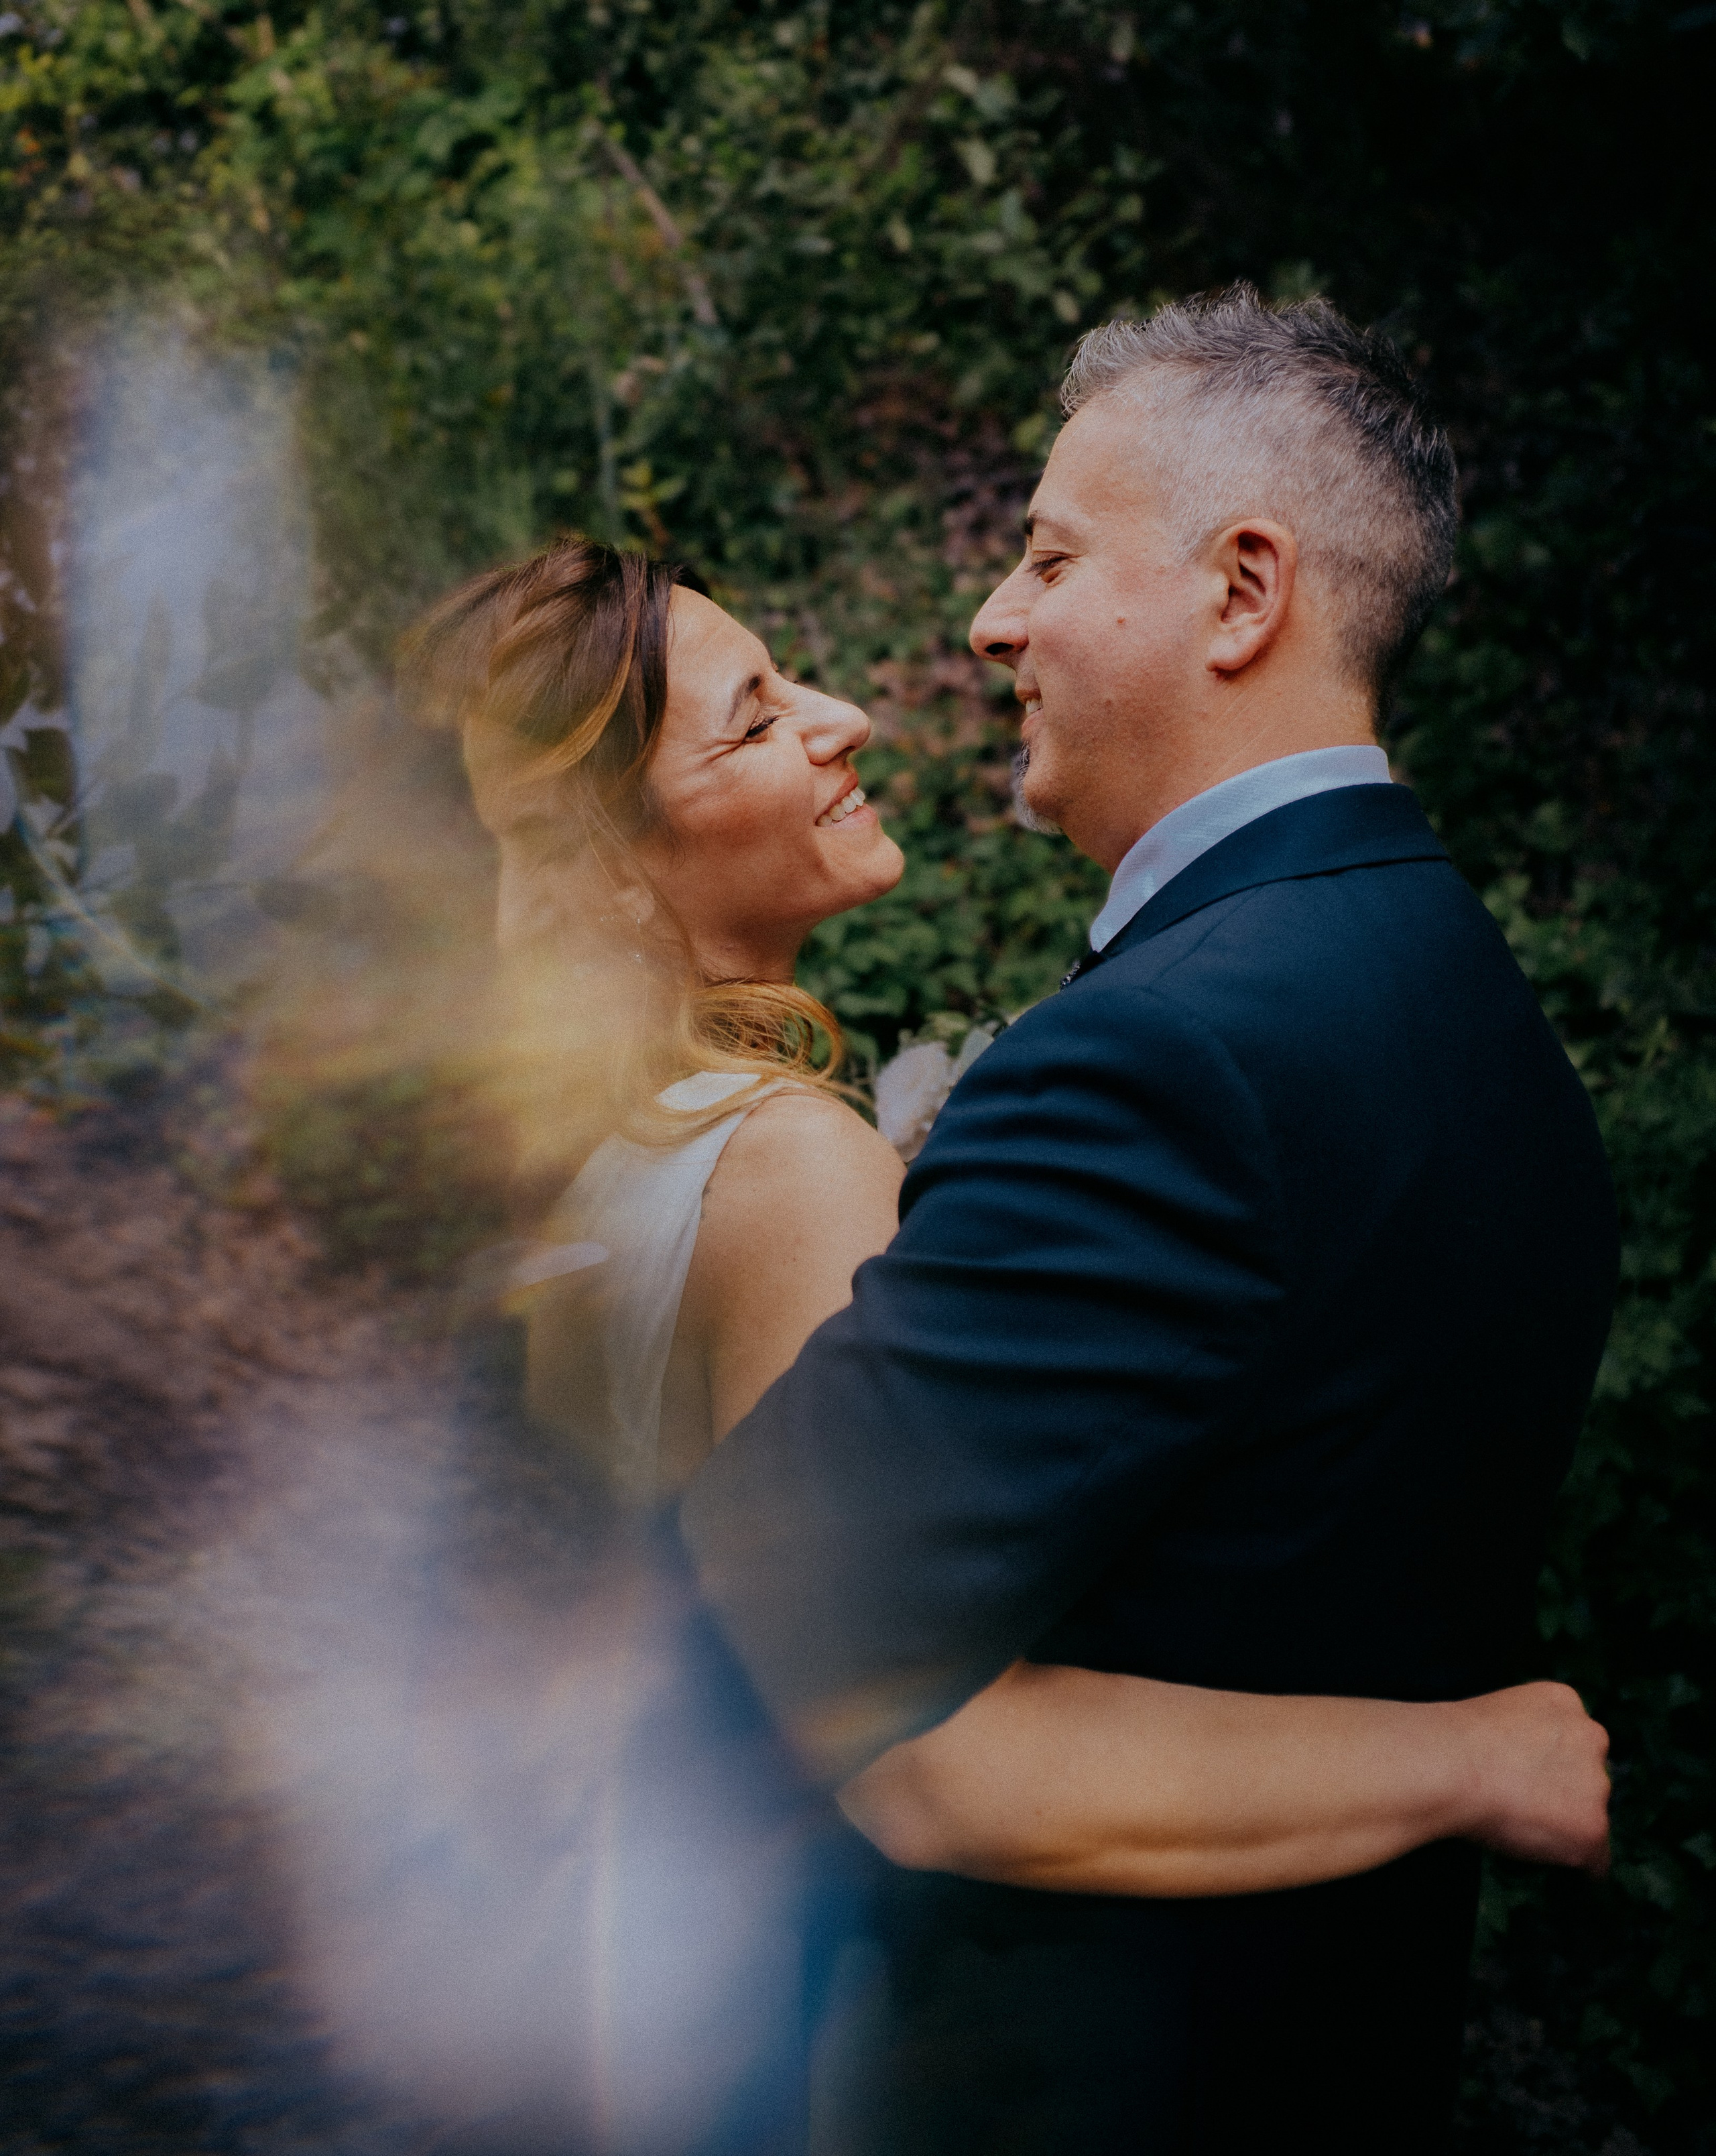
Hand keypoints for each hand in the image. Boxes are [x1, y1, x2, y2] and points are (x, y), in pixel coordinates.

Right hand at [1454, 1681, 1610, 1874]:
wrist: (1449, 1766)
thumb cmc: (1454, 1742)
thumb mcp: (1500, 1715)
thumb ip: (1528, 1735)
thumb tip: (1530, 1770)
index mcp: (1566, 1702)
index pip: (1574, 1741)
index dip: (1548, 1764)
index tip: (1522, 1777)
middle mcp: (1592, 1737)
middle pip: (1589, 1777)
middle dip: (1564, 1793)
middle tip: (1521, 1805)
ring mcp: (1596, 1784)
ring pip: (1591, 1817)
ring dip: (1566, 1826)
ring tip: (1521, 1830)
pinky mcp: (1592, 1828)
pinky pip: (1596, 1861)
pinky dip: (1577, 1867)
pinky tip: (1551, 1867)